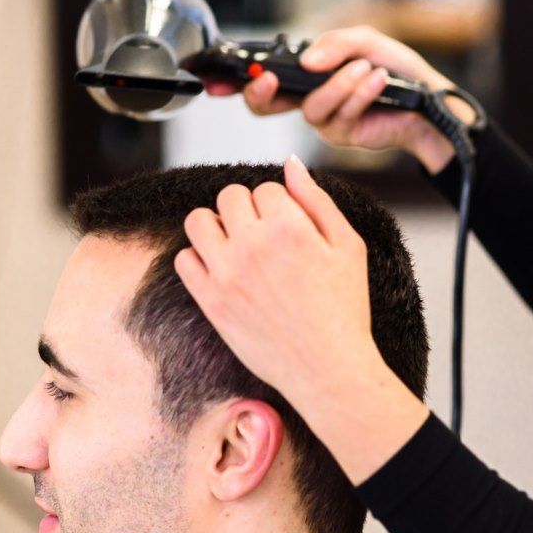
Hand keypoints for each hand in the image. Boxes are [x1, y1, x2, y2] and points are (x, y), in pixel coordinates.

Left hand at [174, 155, 428, 481]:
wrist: (327, 369)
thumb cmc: (345, 309)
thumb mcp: (348, 246)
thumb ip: (317, 199)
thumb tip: (290, 163)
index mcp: (289, 226)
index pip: (265, 187)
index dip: (278, 205)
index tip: (289, 230)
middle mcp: (253, 245)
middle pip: (228, 196)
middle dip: (245, 210)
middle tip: (262, 237)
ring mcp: (227, 273)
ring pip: (198, 220)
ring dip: (215, 226)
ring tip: (236, 246)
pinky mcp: (210, 301)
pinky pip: (184, 259)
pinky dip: (198, 259)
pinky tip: (223, 271)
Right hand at [203, 25, 461, 173]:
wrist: (430, 103)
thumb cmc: (397, 72)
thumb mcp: (366, 42)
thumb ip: (335, 44)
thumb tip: (306, 60)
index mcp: (307, 75)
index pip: (264, 78)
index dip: (234, 82)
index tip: (216, 81)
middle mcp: (309, 99)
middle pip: (265, 106)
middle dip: (262, 94)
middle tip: (271, 79)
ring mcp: (324, 120)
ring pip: (311, 108)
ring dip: (338, 85)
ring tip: (365, 69)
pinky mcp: (342, 135)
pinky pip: (340, 115)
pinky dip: (358, 93)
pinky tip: (375, 79)